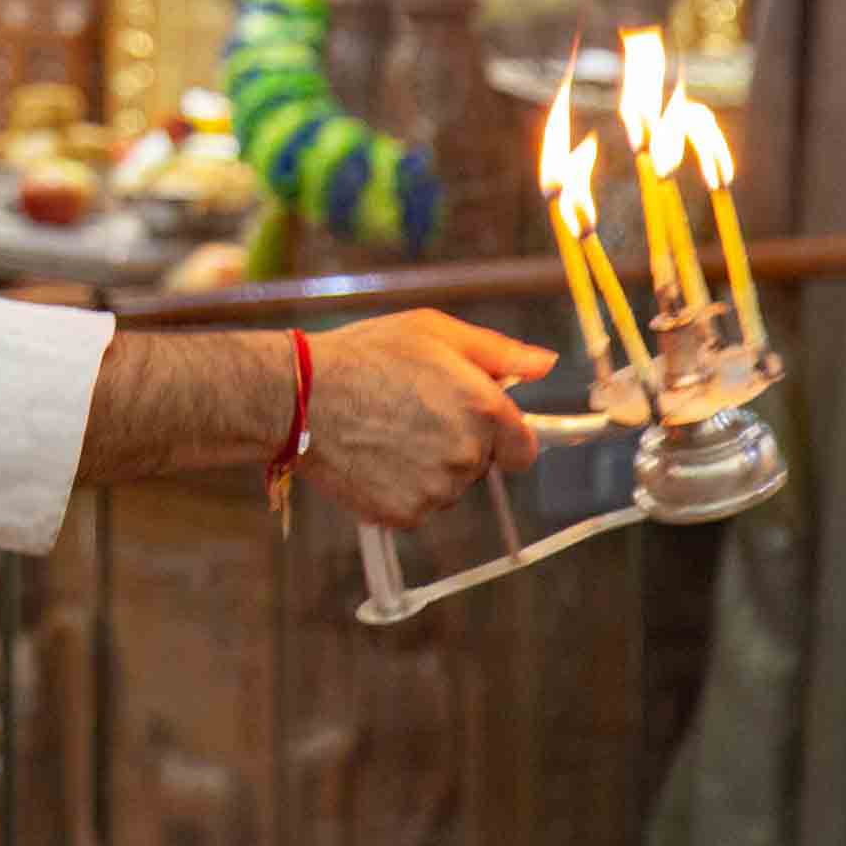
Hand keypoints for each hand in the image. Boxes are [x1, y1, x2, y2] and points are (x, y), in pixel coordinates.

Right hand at [297, 310, 555, 528]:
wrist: (299, 397)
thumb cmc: (365, 355)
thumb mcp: (433, 332)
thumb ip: (498, 351)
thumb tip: (546, 364)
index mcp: (485, 409)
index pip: (523, 448)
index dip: (500, 435)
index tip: (472, 424)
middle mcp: (468, 454)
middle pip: (479, 465)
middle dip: (455, 445)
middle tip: (410, 415)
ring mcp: (437, 490)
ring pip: (447, 488)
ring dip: (427, 470)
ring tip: (384, 434)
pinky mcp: (405, 514)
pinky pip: (416, 508)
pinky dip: (398, 490)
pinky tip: (372, 459)